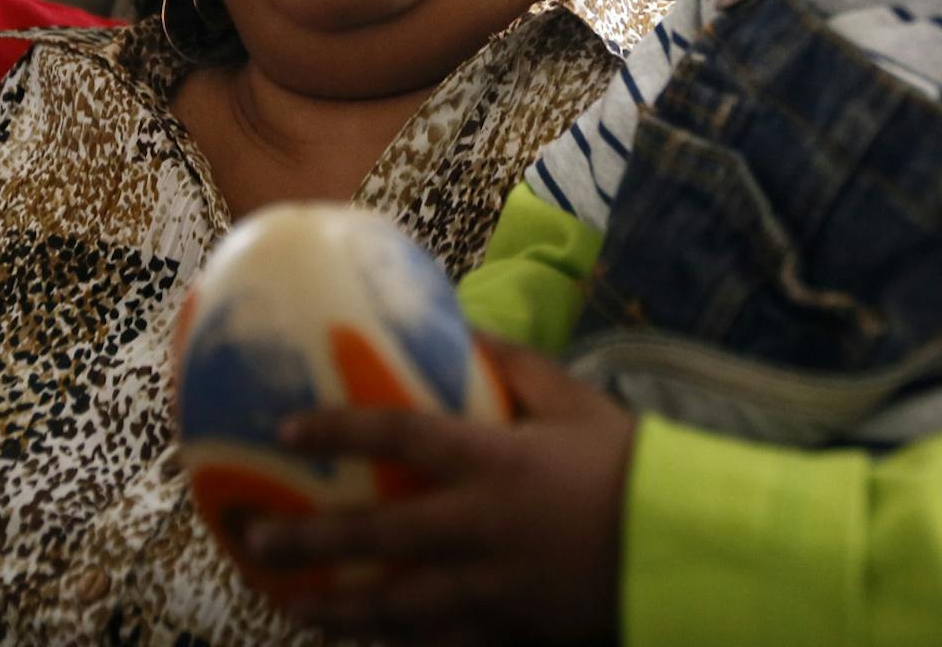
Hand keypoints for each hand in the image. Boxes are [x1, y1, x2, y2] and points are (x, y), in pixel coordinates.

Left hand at [245, 335, 634, 644]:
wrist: (686, 547)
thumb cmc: (630, 466)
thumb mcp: (577, 403)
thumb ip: (517, 367)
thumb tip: (464, 327)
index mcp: (496, 461)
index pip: (401, 435)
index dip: (340, 428)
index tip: (288, 426)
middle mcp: (482, 527)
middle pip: (377, 537)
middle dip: (309, 541)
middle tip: (255, 538)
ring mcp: (492, 588)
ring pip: (395, 608)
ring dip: (335, 609)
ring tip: (289, 605)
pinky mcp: (509, 632)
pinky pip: (437, 646)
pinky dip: (394, 646)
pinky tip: (360, 642)